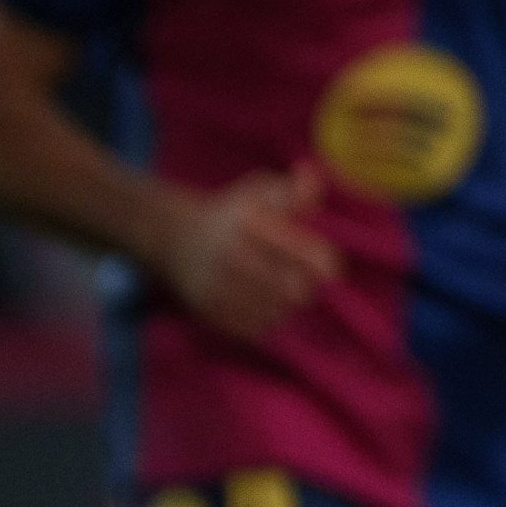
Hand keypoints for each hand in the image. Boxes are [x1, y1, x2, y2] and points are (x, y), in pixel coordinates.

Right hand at [154, 164, 337, 343]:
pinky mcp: (207, 309)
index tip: (329, 267)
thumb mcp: (260, 193)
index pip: (303, 252)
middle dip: (307, 287)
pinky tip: (264, 305)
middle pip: (293, 288)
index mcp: (249, 223)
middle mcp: (230, 254)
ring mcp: (216, 284)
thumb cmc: (234, 215)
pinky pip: (253, 327)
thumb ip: (294, 190)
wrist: (176, 238)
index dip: (323, 264)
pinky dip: (266, 320)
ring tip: (284, 293)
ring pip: (275, 311)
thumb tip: (313, 178)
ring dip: (288, 306)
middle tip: (306, 283)